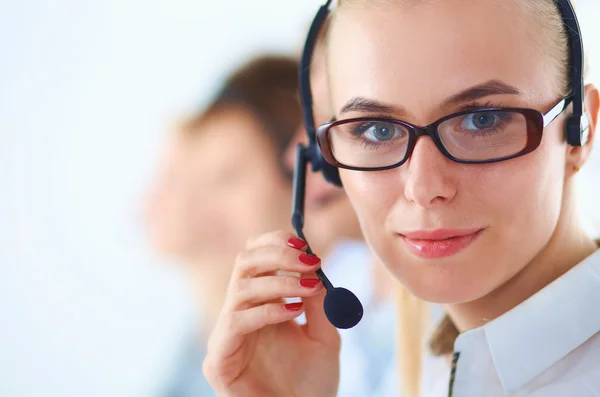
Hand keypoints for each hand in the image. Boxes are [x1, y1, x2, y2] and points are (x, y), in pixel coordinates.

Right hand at [203, 231, 340, 396]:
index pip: (255, 257)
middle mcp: (240, 313)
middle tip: (309, 260)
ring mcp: (227, 335)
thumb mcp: (324, 335)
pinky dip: (266, 311)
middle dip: (277, 255)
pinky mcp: (219, 360)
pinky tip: (292, 312)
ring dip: (278, 282)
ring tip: (308, 288)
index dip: (274, 243)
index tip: (304, 243)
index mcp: (260, 303)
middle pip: (243, 263)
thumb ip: (318, 302)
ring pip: (241, 288)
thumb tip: (314, 266)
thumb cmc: (312, 382)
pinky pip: (236, 322)